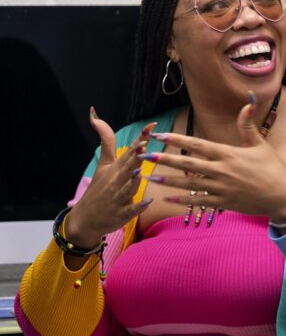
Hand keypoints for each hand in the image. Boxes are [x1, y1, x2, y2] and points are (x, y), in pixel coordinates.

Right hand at [64, 109, 154, 247]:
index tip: (150, 127)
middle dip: (135, 157)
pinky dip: (139, 206)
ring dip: (133, 180)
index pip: (128, 151)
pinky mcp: (121, 213)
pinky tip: (148, 202)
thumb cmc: (99, 188)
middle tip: (145, 145)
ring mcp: (118, 198)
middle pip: (127, 167)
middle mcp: (116, 181)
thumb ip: (107, 142)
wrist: (85, 219)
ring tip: (139, 171)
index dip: (139, 140)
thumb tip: (96, 116)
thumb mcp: (102, 164)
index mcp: (114, 168)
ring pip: (128, 188)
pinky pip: (131, 210)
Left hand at [144, 97, 285, 223]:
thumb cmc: (273, 169)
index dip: (176, 139)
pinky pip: (198, 201)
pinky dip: (182, 200)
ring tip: (150, 177)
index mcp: (228, 154)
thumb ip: (247, 125)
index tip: (159, 135)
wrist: (282, 196)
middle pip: (186, 163)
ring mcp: (220, 188)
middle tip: (144, 156)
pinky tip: (167, 199)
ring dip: (167, 180)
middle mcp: (221, 170)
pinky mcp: (223, 202)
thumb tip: (246, 102)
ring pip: (188, 183)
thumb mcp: (260, 145)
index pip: (197, 144)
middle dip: (164, 159)